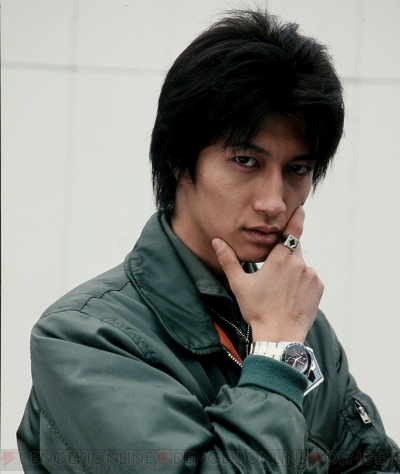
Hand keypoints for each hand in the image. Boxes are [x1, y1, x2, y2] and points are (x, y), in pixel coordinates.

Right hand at [212, 207, 322, 342]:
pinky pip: (310, 278)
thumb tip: (217, 242)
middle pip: (294, 249)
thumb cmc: (257, 310)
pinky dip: (302, 282)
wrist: (280, 336)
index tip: (300, 208)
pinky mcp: (318, 288)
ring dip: (293, 270)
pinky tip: (291, 296)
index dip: (297, 218)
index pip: (292, 230)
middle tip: (273, 272)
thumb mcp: (239, 284)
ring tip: (280, 290)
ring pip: (301, 265)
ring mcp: (311, 276)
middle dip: (284, 254)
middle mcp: (299, 264)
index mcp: (280, 259)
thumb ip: (228, 260)